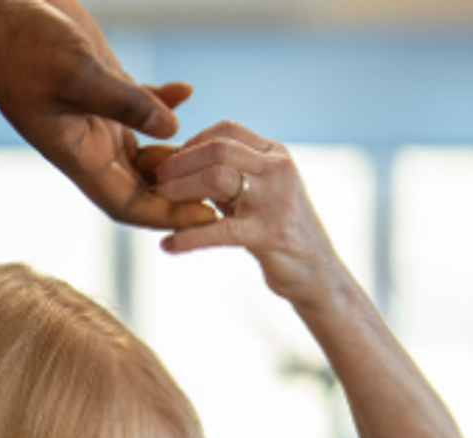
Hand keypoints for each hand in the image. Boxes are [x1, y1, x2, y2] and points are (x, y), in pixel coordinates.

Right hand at [0, 1, 217, 229]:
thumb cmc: (21, 46)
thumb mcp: (77, 73)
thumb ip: (126, 101)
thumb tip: (172, 130)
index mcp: (76, 153)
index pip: (127, 205)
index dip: (168, 216)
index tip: (209, 216)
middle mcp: (88, 142)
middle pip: (143, 185)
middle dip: (183, 190)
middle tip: (228, 182)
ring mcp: (95, 115)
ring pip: (146, 151)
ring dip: (180, 152)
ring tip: (217, 144)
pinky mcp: (100, 86)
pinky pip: (142, 107)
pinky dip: (167, 103)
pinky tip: (187, 87)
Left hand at [150, 121, 353, 306]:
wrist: (316, 272)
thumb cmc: (276, 229)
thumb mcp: (256, 192)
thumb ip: (227, 174)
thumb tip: (178, 162)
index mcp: (275, 154)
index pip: (227, 130)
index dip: (190, 143)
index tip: (168, 162)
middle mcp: (278, 170)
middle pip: (218, 149)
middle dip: (180, 163)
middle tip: (156, 181)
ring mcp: (276, 201)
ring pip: (217, 179)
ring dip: (180, 190)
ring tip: (159, 204)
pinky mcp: (271, 235)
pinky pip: (221, 230)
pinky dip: (189, 237)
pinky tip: (168, 246)